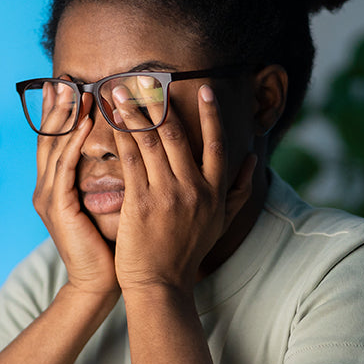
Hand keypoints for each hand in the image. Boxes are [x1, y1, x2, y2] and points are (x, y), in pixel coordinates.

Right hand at [32, 83, 118, 296]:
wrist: (100, 282)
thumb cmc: (110, 245)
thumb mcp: (108, 202)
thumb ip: (109, 175)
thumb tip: (130, 147)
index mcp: (56, 187)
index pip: (56, 141)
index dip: (59, 113)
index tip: (66, 85)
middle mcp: (46, 188)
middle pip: (48, 138)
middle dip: (55, 107)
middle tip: (62, 78)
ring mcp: (48, 197)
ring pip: (54, 148)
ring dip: (64, 118)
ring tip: (75, 91)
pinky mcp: (58, 208)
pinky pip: (64, 168)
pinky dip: (72, 144)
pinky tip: (83, 124)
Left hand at [111, 83, 256, 293]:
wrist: (161, 284)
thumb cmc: (188, 252)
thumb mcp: (221, 222)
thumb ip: (239, 190)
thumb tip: (253, 160)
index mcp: (215, 192)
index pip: (216, 144)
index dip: (211, 114)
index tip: (204, 89)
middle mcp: (193, 189)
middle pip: (177, 135)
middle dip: (161, 103)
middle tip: (149, 79)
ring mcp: (166, 194)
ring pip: (150, 141)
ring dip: (134, 112)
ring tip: (121, 91)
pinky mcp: (140, 202)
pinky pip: (129, 159)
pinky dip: (120, 136)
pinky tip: (110, 120)